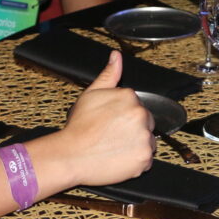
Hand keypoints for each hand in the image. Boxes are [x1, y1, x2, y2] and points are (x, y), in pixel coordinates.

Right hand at [55, 51, 154, 185]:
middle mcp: (140, 115)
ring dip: (136, 145)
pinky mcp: (144, 158)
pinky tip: (119, 158)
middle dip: (133, 130)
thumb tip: (116, 56)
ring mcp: (144, 137)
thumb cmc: (79, 127)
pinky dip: (136, 161)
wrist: (70, 155)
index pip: (137, 107)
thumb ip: (108, 75)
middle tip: (112, 137)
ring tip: (114, 148)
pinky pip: (146, 160)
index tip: (111, 124)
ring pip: (147, 142)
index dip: (124, 117)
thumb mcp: (91, 94)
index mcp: (129, 97)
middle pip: (145, 123)